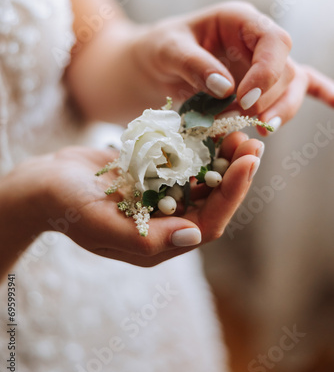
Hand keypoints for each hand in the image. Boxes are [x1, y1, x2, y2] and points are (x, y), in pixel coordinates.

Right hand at [34, 138, 260, 266]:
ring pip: (202, 181)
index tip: (248, 161)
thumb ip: (146, 238)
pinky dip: (199, 149)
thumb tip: (196, 236)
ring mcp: (161, 199)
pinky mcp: (154, 177)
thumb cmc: (66, 205)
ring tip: (236, 131)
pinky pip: (184, 164)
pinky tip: (210, 129)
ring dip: (222, 158)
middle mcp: (166, 223)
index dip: (232, 194)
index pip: (208, 223)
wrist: (45, 183)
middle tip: (252, 141)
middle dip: (235, 173)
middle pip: (213, 201)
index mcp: (158, 243)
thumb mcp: (100, 223)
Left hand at [129, 1, 333, 131]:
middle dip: (267, 100)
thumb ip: (194, 64)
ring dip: (280, 111)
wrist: (149, 66)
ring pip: (291, 86)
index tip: (244, 102)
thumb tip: (226, 89)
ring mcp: (260, 63)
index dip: (266, 73)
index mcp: (238, 21)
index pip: (272, 41)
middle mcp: (255, 40)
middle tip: (240, 123)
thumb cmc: (155, 50)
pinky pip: (297, 84)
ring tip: (260, 131)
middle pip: (285, 69)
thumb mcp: (166, 50)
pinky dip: (320, 91)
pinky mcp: (259, 84)